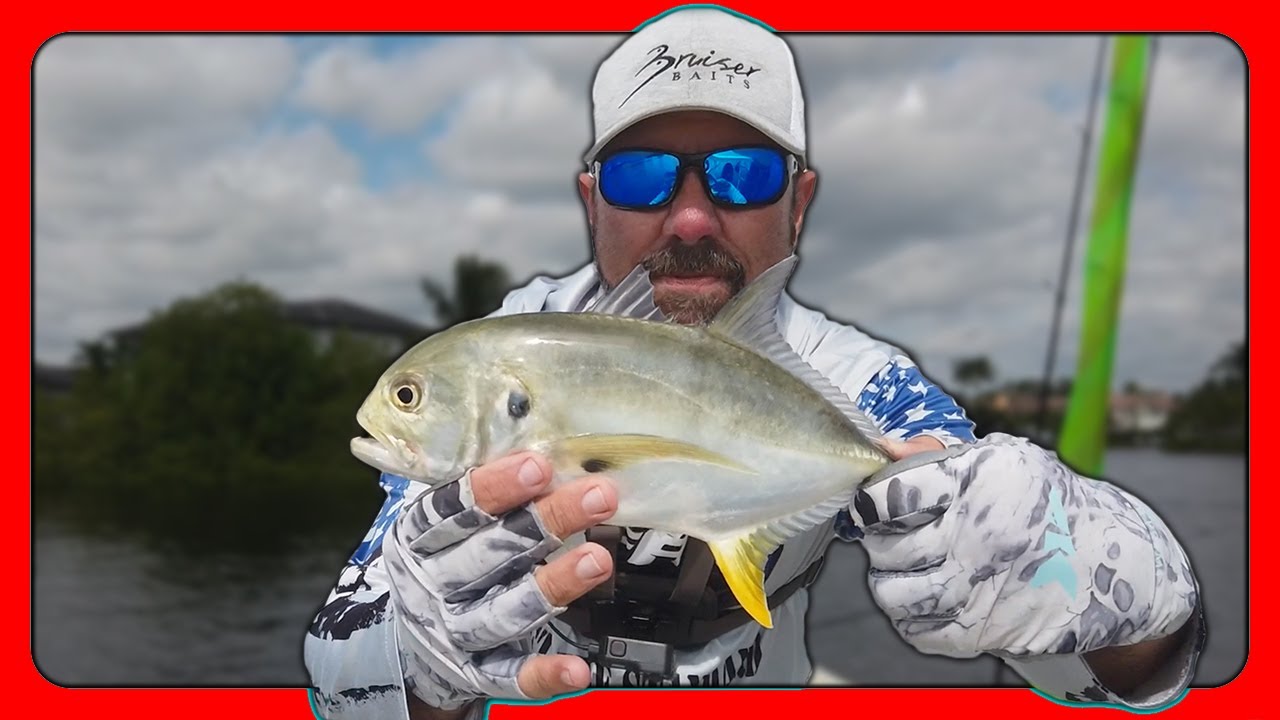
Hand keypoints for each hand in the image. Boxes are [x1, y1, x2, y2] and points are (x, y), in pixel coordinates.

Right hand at [382, 451, 617, 712]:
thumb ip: (486, 490)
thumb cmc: (443, 558)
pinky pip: (510, 675)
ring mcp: (453, 631)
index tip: (538, 465)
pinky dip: (543, 673)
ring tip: (599, 560)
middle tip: (598, 496)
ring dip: (554, 584)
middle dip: (546, 522)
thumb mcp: (443, 522)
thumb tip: (551, 446)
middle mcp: (432, 585)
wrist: (409, 641)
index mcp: (417, 537)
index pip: (452, 509)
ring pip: (504, 611)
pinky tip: (577, 668)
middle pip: (489, 552)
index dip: (495, 487)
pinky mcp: (475, 672)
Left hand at [850, 433, 1197, 661]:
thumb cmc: (1044, 502)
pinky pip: (917, 631)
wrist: (1115, 561)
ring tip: (907, 568)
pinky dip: (912, 617)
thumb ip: (936, 455)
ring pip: (892, 593)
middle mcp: (975, 537)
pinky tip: (929, 597)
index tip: (873, 503)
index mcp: (976, 484)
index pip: (893, 494)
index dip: (872, 499)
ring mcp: (978, 588)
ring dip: (889, 581)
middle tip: (892, 536)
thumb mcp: (1000, 460)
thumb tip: (881, 448)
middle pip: (885, 547)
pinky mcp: (983, 629)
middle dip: (879, 541)